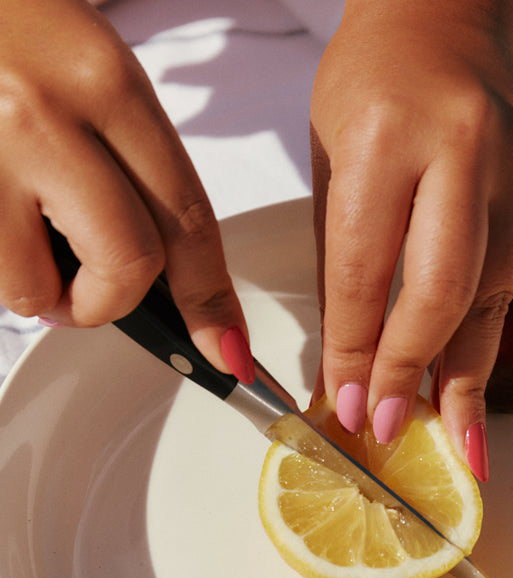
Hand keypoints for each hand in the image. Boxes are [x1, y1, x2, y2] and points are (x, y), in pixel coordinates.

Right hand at [0, 0, 252, 379]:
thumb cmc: (14, 26)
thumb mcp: (95, 75)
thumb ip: (134, 167)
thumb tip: (160, 273)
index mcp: (109, 86)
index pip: (187, 220)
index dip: (212, 300)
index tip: (228, 349)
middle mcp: (47, 117)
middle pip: (127, 267)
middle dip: (113, 304)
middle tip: (93, 295)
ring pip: (40, 287)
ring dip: (44, 289)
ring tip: (27, 238)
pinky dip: (6, 267)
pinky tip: (2, 218)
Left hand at [310, 0, 512, 479]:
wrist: (447, 17)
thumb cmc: (371, 87)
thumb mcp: (331, 164)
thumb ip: (343, 268)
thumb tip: (349, 369)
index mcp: (386, 136)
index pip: (366, 273)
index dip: (356, 353)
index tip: (350, 409)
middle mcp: (465, 147)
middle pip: (445, 293)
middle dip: (416, 374)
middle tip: (393, 430)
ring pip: (492, 294)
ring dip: (464, 370)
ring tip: (450, 434)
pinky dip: (485, 323)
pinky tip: (467, 363)